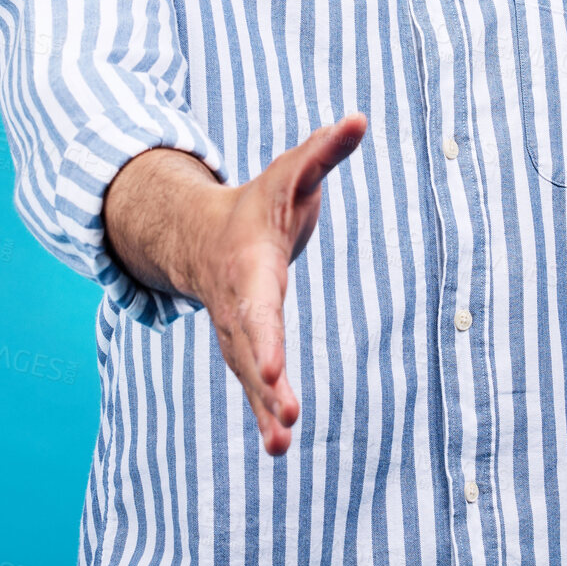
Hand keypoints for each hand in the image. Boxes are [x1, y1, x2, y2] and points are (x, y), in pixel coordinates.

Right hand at [191, 113, 367, 455]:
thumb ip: (325, 150)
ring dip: (265, 408)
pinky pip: (254, 385)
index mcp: (250, 264)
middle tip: (286, 416)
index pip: (260, 304)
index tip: (277, 369)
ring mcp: (238, 331)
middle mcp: (239, 304)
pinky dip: (265, 413)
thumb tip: (361, 117)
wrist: (205, 234)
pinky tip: (280, 448)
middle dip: (266, 382)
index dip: (268, 335)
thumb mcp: (292, 171)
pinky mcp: (247, 349)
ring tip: (281, 447)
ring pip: (249, 374)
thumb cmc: (261, 201)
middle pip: (252, 347)